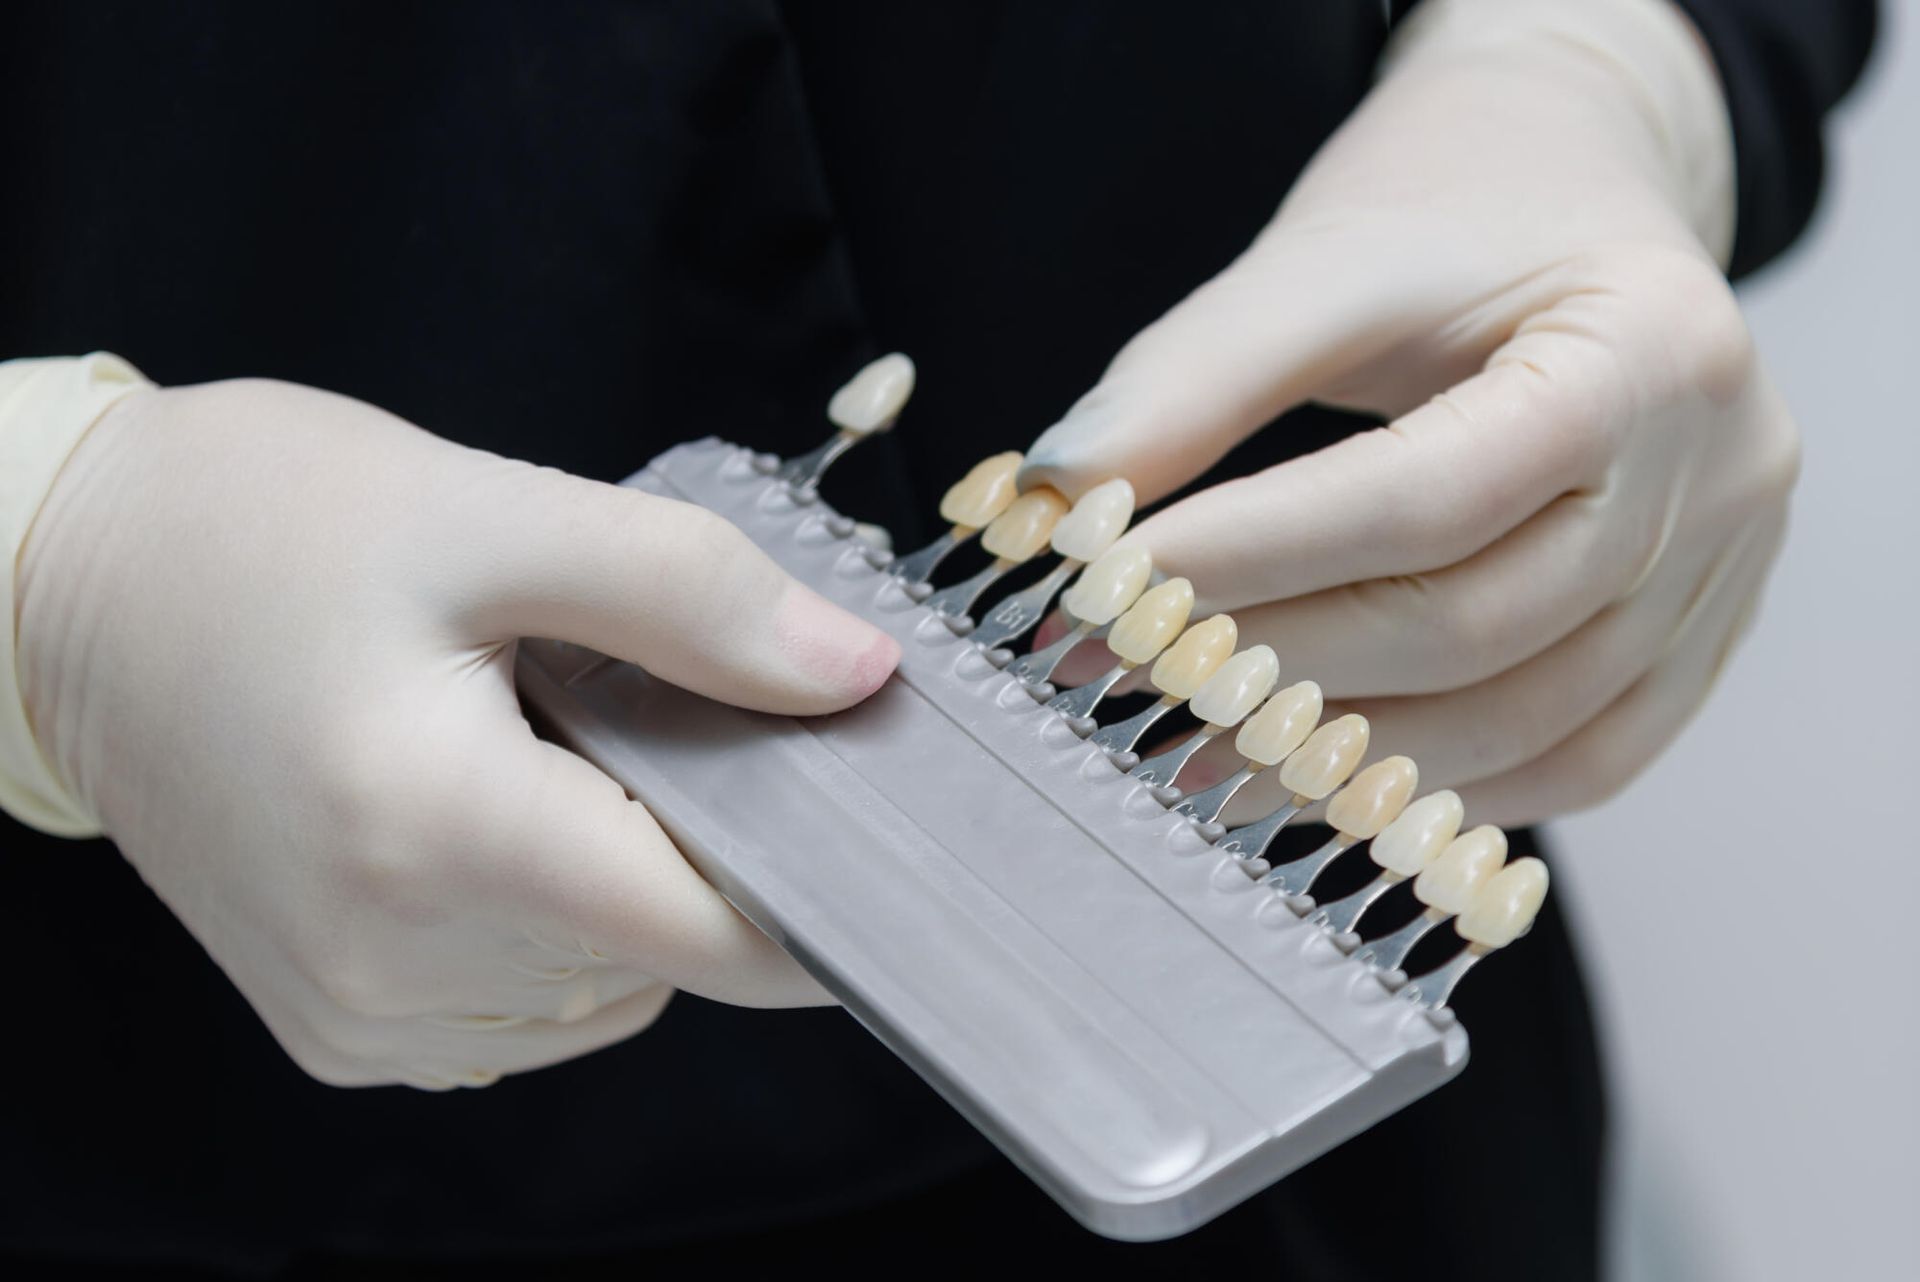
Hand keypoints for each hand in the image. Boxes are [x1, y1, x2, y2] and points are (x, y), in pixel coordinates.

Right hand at [16, 378, 897, 1088]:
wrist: (62, 587)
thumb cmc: (262, 526)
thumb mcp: (491, 513)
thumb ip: (692, 596)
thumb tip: (853, 676)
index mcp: (436, 829)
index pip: (714, 932)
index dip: (820, 884)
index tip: (866, 811)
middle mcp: (393, 959)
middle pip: (664, 951)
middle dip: (705, 843)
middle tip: (649, 708)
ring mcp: (360, 1012)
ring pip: (606, 988)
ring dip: (624, 885)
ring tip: (543, 750)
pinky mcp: (338, 1025)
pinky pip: (525, 1010)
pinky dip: (554, 926)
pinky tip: (494, 814)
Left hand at [1021, 0, 1795, 825]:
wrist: (1579, 203)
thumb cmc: (1457, 217)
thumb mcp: (1329, 262)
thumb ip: (1196, 377)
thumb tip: (1062, 491)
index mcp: (1650, 349)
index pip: (1430, 495)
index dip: (1256, 555)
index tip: (1108, 585)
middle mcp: (1718, 477)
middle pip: (1471, 625)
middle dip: (1272, 667)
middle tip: (1117, 675)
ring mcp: (1722, 577)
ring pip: (1516, 724)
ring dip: (1332, 757)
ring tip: (1184, 744)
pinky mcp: (1697, 648)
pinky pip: (1566, 764)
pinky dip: (1426, 785)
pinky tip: (1305, 776)